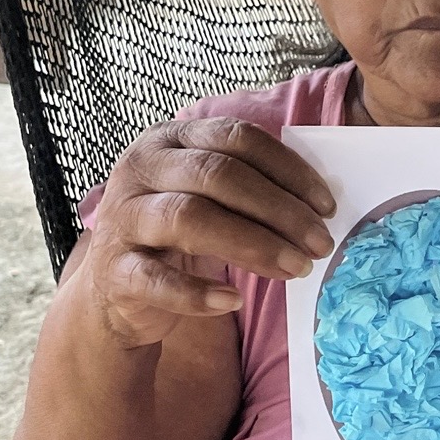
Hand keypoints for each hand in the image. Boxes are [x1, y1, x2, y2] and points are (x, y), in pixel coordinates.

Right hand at [82, 118, 334, 346]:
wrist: (115, 290)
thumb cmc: (177, 237)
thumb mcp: (210, 199)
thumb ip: (250, 190)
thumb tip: (319, 209)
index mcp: (171, 140)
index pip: (237, 138)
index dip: (288, 170)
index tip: (327, 206)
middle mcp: (140, 167)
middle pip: (217, 175)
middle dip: (279, 210)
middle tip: (319, 244)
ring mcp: (122, 216)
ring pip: (188, 218)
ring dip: (252, 245)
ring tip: (295, 268)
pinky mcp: (113, 268)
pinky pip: (156, 279)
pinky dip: (197, 293)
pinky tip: (232, 301)